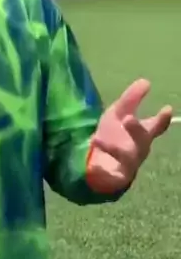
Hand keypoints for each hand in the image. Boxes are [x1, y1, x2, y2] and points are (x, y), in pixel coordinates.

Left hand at [87, 79, 171, 193]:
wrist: (96, 163)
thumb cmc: (113, 137)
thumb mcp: (118, 114)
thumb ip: (131, 99)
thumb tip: (146, 81)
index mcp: (142, 134)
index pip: (155, 126)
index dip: (162, 119)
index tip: (166, 109)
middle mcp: (138, 149)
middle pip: (142, 140)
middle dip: (137, 130)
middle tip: (128, 118)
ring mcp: (128, 164)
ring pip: (126, 157)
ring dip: (114, 148)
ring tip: (97, 139)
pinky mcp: (114, 177)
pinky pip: (110, 173)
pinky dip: (100, 169)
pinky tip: (92, 162)